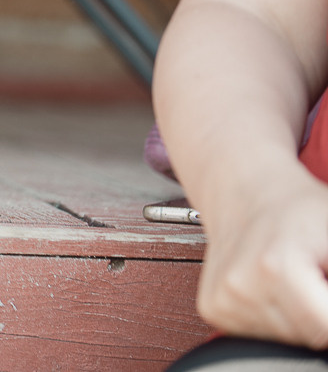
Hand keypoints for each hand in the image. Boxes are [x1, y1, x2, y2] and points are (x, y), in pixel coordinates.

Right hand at [195, 168, 327, 347]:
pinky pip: (258, 333)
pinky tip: (272, 286)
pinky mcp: (213, 307)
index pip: (325, 328)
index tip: (324, 278)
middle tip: (316, 276)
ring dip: (300, 316)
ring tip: (296, 280)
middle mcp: (242, 286)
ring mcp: (224, 299)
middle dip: (322, 312)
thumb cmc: (301, 208)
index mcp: (276, 268)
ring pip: (285, 338)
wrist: (247, 189)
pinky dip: (275, 316)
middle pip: (309, 337)